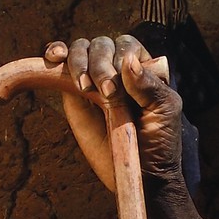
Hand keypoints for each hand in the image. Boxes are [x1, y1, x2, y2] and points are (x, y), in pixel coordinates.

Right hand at [50, 34, 183, 194]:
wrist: (139, 173)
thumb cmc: (158, 142)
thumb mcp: (163, 112)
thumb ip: (149, 86)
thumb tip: (127, 60)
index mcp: (143, 70)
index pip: (126, 46)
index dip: (119, 57)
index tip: (118, 87)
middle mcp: (117, 70)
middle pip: (101, 45)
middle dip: (99, 63)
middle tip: (104, 92)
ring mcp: (94, 79)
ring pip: (81, 49)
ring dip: (78, 60)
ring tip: (84, 86)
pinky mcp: (72, 92)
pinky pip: (60, 65)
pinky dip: (56, 53)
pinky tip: (54, 57)